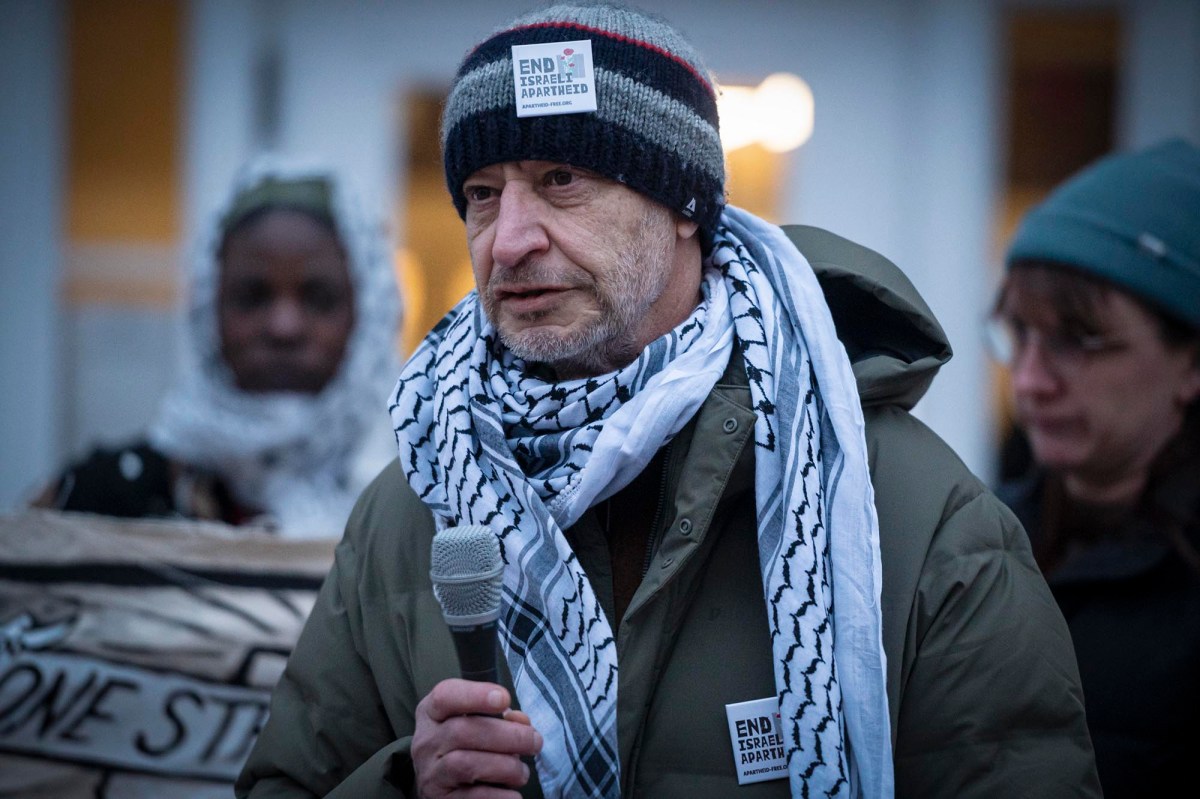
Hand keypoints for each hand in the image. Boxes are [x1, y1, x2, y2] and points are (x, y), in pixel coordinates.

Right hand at [413, 679, 542, 797]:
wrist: (440, 784)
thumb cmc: (464, 744)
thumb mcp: (474, 722)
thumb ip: (499, 716)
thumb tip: (522, 722)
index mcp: (432, 714)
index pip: (445, 696)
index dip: (475, 695)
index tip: (505, 698)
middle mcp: (426, 742)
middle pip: (461, 732)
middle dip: (506, 735)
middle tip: (534, 741)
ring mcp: (431, 773)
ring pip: (466, 765)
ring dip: (505, 766)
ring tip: (522, 771)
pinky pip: (472, 798)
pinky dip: (498, 796)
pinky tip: (513, 794)